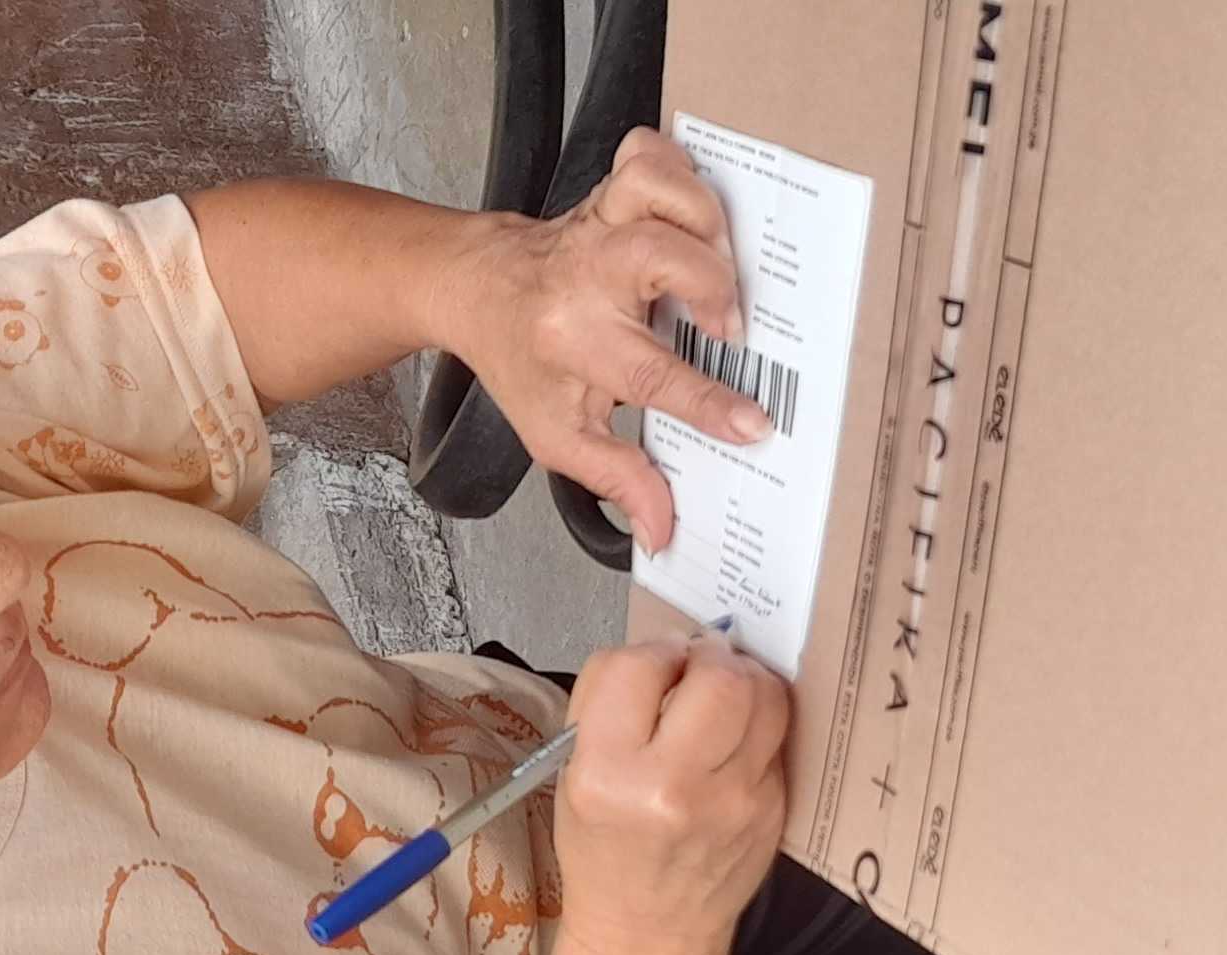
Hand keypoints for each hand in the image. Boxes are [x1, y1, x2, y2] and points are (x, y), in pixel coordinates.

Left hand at [446, 129, 767, 551]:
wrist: (475, 288)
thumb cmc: (522, 361)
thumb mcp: (558, 434)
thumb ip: (617, 478)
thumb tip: (664, 528)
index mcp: (575, 341)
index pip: (649, 375)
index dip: (706, 403)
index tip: (751, 423)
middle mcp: (585, 275)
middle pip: (657, 258)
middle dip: (709, 288)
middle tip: (726, 327)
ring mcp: (596, 226)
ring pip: (655, 192)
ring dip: (702, 222)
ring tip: (718, 263)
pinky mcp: (607, 192)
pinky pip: (647, 154)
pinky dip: (678, 168)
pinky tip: (692, 208)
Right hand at [552, 638, 790, 954]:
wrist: (648, 932)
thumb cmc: (606, 854)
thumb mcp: (574, 776)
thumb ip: (607, 703)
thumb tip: (663, 649)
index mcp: (609, 775)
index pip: (638, 667)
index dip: (652, 651)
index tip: (656, 663)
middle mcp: (674, 788)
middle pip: (719, 676)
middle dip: (709, 656)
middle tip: (696, 668)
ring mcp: (735, 801)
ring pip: (764, 697)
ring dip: (745, 679)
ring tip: (723, 692)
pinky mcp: (772, 809)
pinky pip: (777, 736)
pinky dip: (758, 722)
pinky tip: (735, 737)